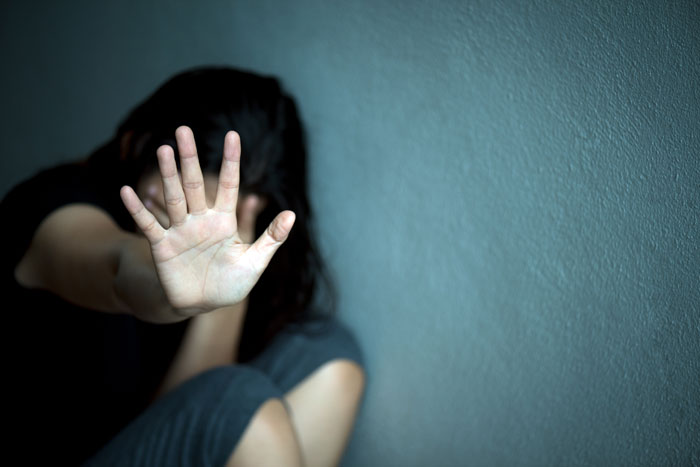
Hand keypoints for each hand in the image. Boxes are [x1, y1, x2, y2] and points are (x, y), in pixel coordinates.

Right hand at [119, 126, 294, 315]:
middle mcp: (201, 220)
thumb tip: (292, 214)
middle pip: (194, 183)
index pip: (228, 185)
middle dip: (190, 158)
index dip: (230, 161)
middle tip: (183, 129)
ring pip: (173, 197)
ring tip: (164, 149)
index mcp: (224, 221)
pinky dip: (138, 209)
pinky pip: (148, 225)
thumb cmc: (230, 284)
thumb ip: (271, 239)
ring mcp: (180, 231)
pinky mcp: (162, 246)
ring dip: (168, 174)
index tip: (232, 135)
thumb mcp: (254, 263)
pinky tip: (127, 191)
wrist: (201, 306)